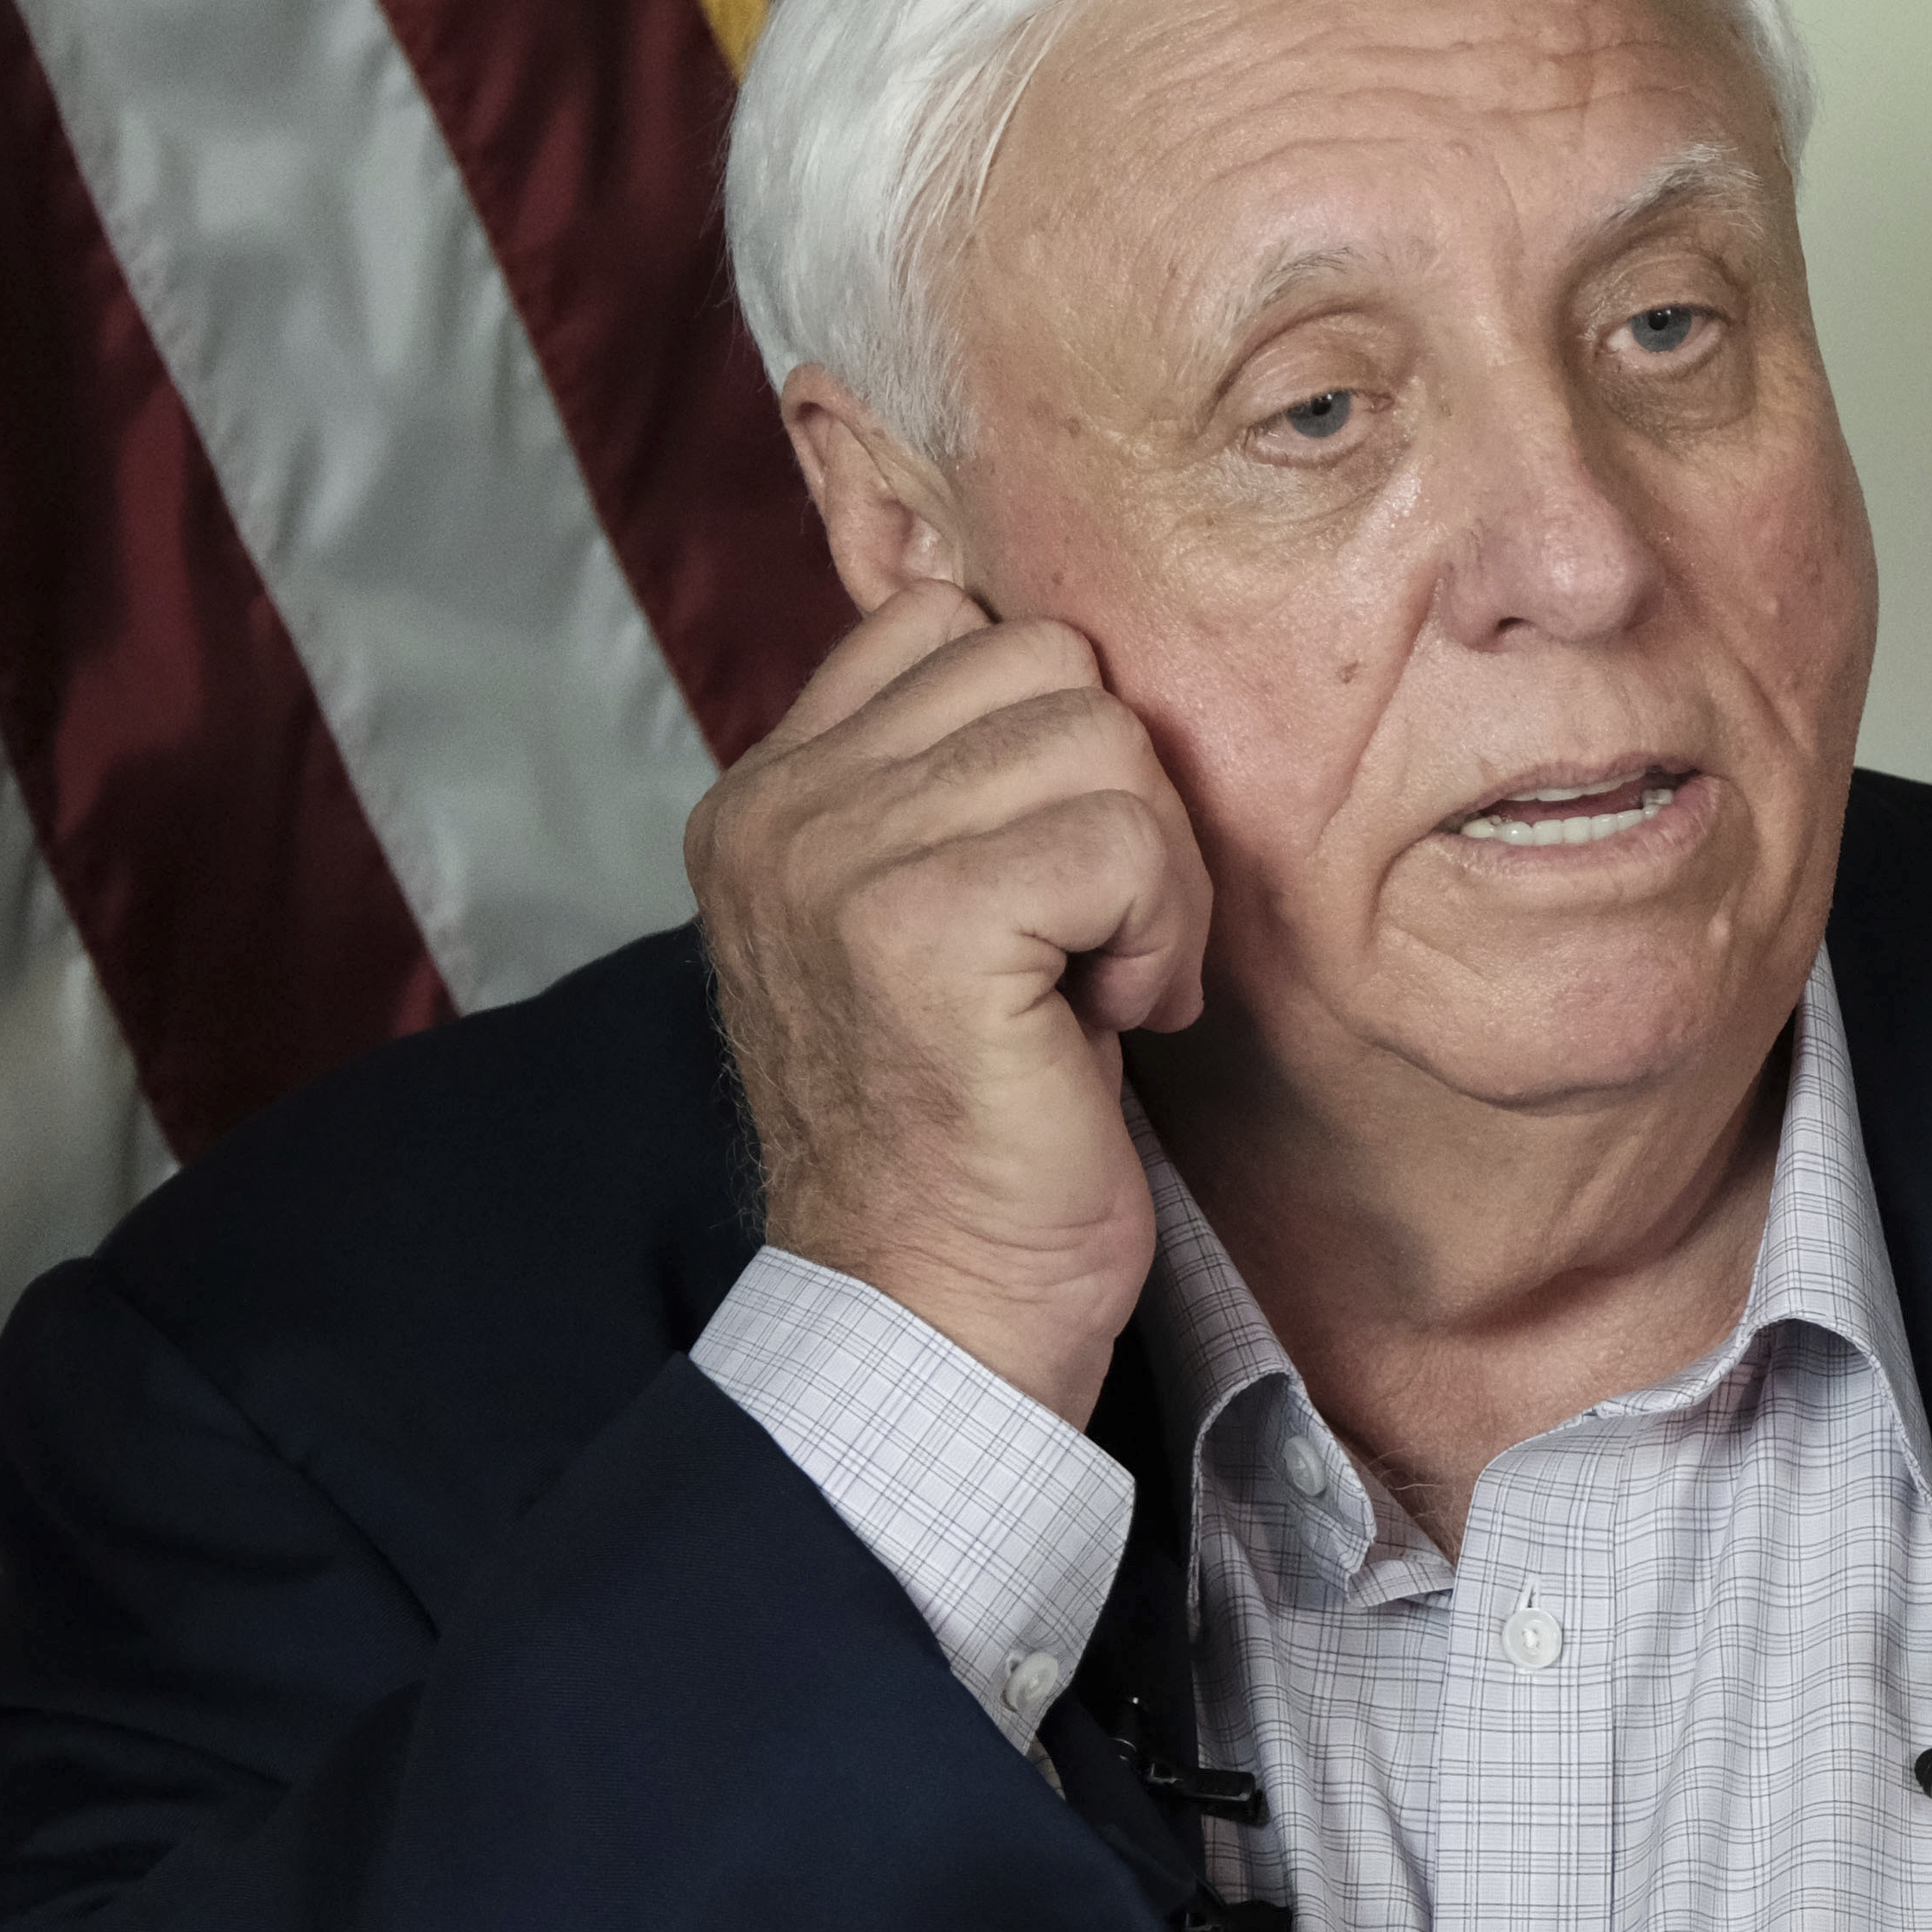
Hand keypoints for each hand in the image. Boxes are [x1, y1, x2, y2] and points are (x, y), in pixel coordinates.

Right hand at [685, 584, 1208, 1421]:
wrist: (936, 1309)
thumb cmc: (975, 1123)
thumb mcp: (937, 914)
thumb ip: (955, 779)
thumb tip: (1078, 661)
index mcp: (771, 794)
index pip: (952, 622)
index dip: (1053, 737)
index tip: (1051, 880)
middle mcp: (781, 810)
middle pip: (1046, 662)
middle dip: (1119, 797)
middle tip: (1097, 940)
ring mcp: (836, 860)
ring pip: (1101, 738)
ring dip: (1152, 873)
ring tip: (1101, 986)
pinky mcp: (922, 925)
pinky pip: (1122, 839)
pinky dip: (1160, 934)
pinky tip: (1116, 1022)